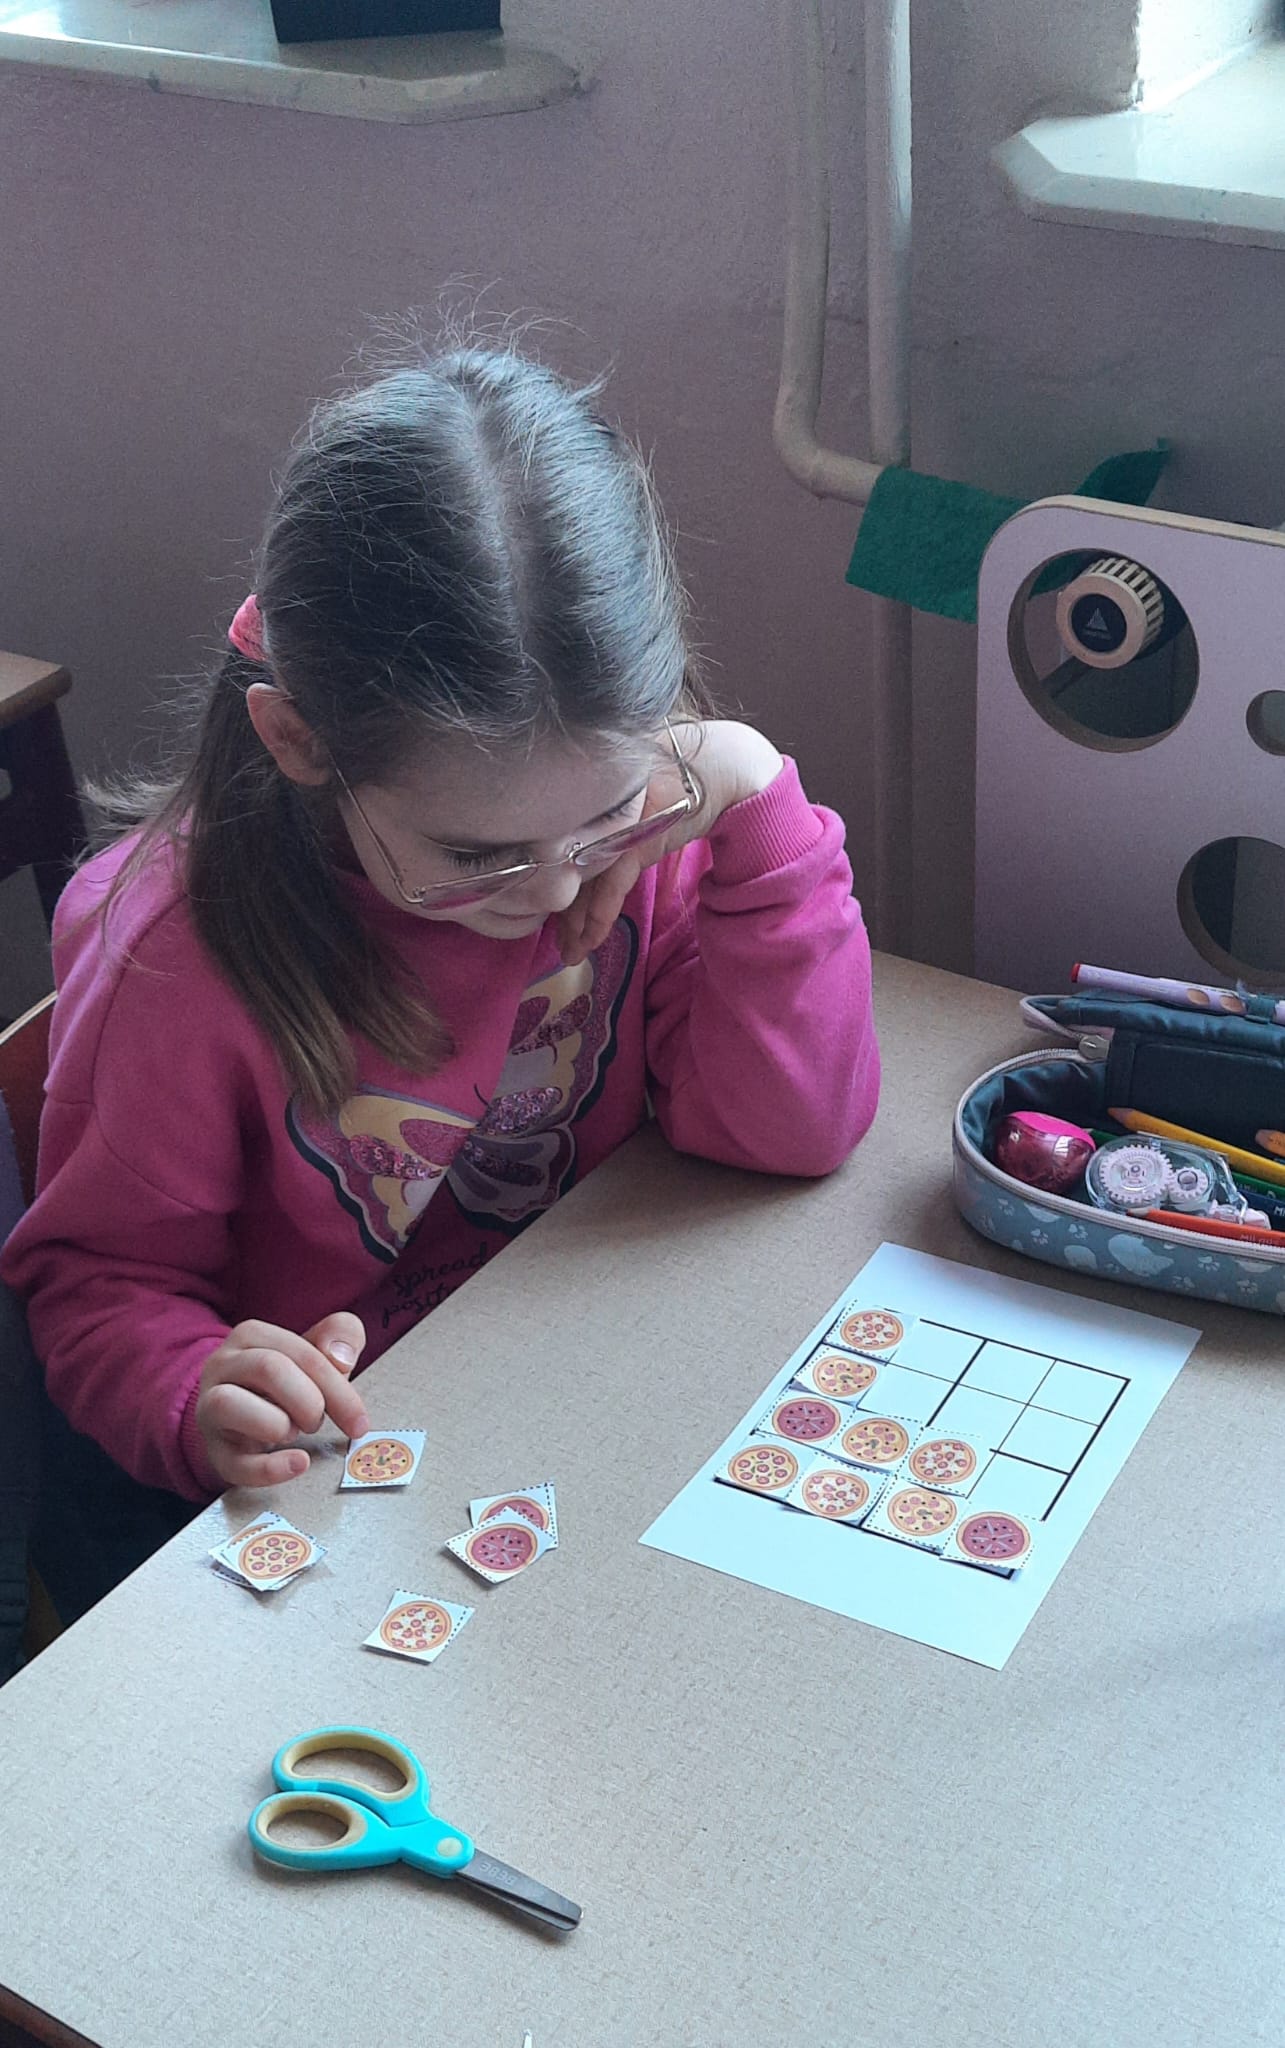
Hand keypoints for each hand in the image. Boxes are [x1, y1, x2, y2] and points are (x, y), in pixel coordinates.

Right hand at [195, 1312, 369, 1488]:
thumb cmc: (285, 1383)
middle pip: (269, 1369)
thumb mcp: (314, 1353)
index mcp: (252, 1336)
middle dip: (309, 1402)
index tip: (359, 1421)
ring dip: (278, 1424)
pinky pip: (233, 1461)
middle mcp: (223, 1364)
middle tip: (318, 1422)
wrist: (240, 1416)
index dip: (338, 1390)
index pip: (302, 1354)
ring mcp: (209, 1406)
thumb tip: (342, 1356)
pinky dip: (270, 1468)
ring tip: (293, 1432)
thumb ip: (338, 1337)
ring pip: (230, 1403)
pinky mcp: (212, 1448)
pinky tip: (298, 1464)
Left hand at [557, 720, 782, 966]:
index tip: (554, 915)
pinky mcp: (630, 846)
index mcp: (594, 806)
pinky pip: (608, 892)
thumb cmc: (682, 784)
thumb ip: (618, 827)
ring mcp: (610, 831)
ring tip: (569, 954)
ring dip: (576, 926)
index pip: (568, 854)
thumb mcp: (641, 807)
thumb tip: (602, 858)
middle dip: (563, 914)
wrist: (715, 771)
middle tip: (557, 944)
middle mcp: (595, 818)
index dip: (559, 888)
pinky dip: (598, 920)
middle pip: (570, 873)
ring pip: (584, 887)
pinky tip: (588, 942)